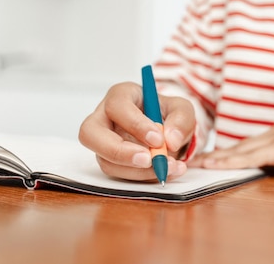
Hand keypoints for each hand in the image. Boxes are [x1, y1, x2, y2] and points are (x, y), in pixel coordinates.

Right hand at [78, 82, 195, 181]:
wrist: (169, 133)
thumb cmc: (168, 114)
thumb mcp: (183, 110)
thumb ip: (181, 120)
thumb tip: (170, 141)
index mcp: (121, 95)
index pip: (117, 106)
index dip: (135, 124)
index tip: (158, 139)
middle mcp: (104, 117)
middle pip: (90, 133)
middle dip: (119, 152)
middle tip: (148, 160)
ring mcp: (103, 142)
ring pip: (106, 160)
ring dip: (138, 170)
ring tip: (168, 168)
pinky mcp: (110, 161)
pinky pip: (119, 174)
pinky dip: (143, 177)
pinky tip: (166, 172)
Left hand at [188, 124, 273, 169]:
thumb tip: (265, 170)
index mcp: (271, 139)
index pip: (242, 147)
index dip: (223, 153)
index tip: (205, 159)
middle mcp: (266, 138)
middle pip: (234, 148)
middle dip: (213, 155)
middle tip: (192, 161)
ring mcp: (270, 142)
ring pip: (238, 151)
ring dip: (217, 158)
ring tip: (198, 163)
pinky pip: (249, 157)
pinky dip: (231, 161)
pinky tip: (216, 164)